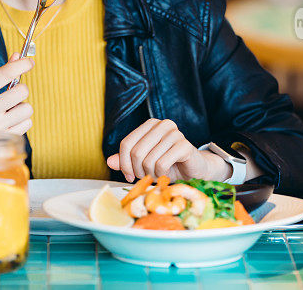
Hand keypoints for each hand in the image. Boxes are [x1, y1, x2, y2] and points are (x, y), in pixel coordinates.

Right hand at [0, 52, 34, 160]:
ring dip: (21, 106)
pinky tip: (9, 119)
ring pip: (27, 108)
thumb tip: (18, 57)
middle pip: (22, 91)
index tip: (29, 62)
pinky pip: (27, 123)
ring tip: (8, 108)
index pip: (6, 74)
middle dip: (19, 88)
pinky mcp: (4, 139)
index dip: (22, 65)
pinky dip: (22, 120)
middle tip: (10, 92)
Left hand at [106, 119, 230, 182]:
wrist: (193, 169)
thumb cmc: (167, 164)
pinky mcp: (185, 145)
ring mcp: (175, 133)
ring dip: (151, 174)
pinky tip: (166, 173)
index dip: (123, 164)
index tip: (129, 176)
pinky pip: (162, 164)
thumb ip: (126, 160)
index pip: (126, 144)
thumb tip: (109, 161)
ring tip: (158, 174)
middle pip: (136, 152)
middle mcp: (162, 124)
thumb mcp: (143, 162)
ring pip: (148, 160)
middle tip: (145, 177)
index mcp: (150, 124)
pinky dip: (161, 174)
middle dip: (138, 170)